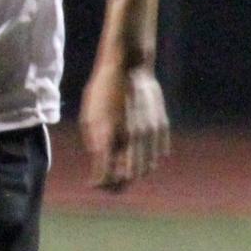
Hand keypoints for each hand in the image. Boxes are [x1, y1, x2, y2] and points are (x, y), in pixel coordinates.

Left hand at [79, 60, 168, 189]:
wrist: (128, 66)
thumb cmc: (103, 91)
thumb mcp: (89, 118)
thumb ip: (95, 145)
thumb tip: (100, 167)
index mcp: (109, 136)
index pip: (106, 175)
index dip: (99, 184)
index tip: (94, 183)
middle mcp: (131, 137)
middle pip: (129, 177)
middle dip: (118, 184)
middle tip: (110, 181)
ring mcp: (149, 132)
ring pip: (147, 167)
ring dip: (135, 171)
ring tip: (123, 167)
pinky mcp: (161, 125)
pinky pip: (159, 152)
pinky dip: (149, 157)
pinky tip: (138, 151)